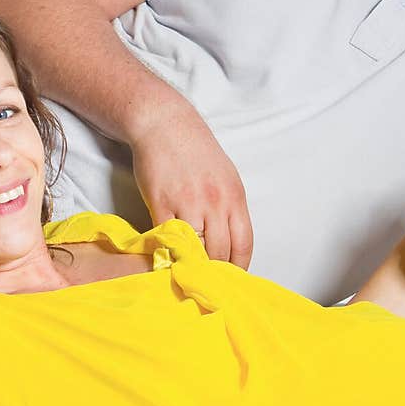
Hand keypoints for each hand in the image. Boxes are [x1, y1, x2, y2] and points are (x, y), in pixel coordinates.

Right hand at [129, 100, 252, 268]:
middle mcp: (215, 202)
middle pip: (220, 252)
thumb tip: (230, 241)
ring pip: (194, 249)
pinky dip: (168, 250)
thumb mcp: (226, 178)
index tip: (230, 278)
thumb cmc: (196, 152)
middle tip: (207, 281)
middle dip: (214, 271)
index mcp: (235, 197)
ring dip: (190, 264)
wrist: (165, 124)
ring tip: (188, 273)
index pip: (243, 244)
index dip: (238, 267)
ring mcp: (188, 203)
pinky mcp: (161, 202)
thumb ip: (229, 209)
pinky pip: (167, 237)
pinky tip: (167, 256)